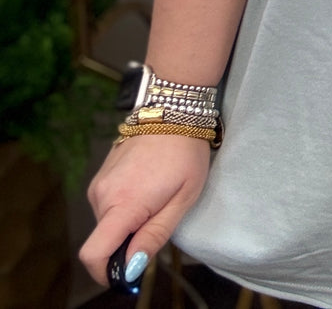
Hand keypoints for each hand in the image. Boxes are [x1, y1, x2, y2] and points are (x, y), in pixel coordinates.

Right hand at [80, 134, 211, 285]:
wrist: (175, 110)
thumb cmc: (186, 153)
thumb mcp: (183, 198)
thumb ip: (154, 236)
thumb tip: (130, 268)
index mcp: (122, 204)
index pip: (93, 254)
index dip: (105, 273)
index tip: (126, 274)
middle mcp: (101, 194)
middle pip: (105, 239)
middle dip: (129, 241)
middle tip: (160, 216)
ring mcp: (99, 182)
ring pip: (108, 221)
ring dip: (129, 221)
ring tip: (157, 195)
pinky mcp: (101, 174)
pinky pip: (108, 203)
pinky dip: (124, 206)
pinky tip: (147, 185)